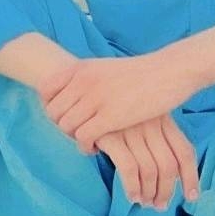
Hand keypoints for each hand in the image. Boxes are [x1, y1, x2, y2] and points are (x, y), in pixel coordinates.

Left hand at [41, 54, 185, 151]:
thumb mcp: (105, 67)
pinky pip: (83, 137)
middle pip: (53, 113)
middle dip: (62, 126)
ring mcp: (96, 98)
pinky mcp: (110, 117)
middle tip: (77, 132)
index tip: (62, 116)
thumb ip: (86, 78)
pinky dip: (86, 147)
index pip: (45, 90)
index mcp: (80, 68)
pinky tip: (97, 148)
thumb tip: (71, 94)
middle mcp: (83, 81)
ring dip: (74, 138)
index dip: (49, 107)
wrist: (169, 70)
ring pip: (66, 127)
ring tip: (88, 141)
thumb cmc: (140, 72)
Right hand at [96, 114, 199, 210]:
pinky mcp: (111, 135)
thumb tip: (167, 171)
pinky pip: (129, 169)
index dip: (191, 178)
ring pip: (151, 170)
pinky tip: (131, 195)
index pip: (185, 152)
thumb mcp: (139, 113)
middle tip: (160, 206)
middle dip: (167, 191)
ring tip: (145, 203)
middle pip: (169, 165)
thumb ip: (154, 132)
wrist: (75, 89)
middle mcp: (150, 122)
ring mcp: (131, 128)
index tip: (191, 197)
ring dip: (150, 193)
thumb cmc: (109, 106)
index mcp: (162, 116)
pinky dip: (133, 187)